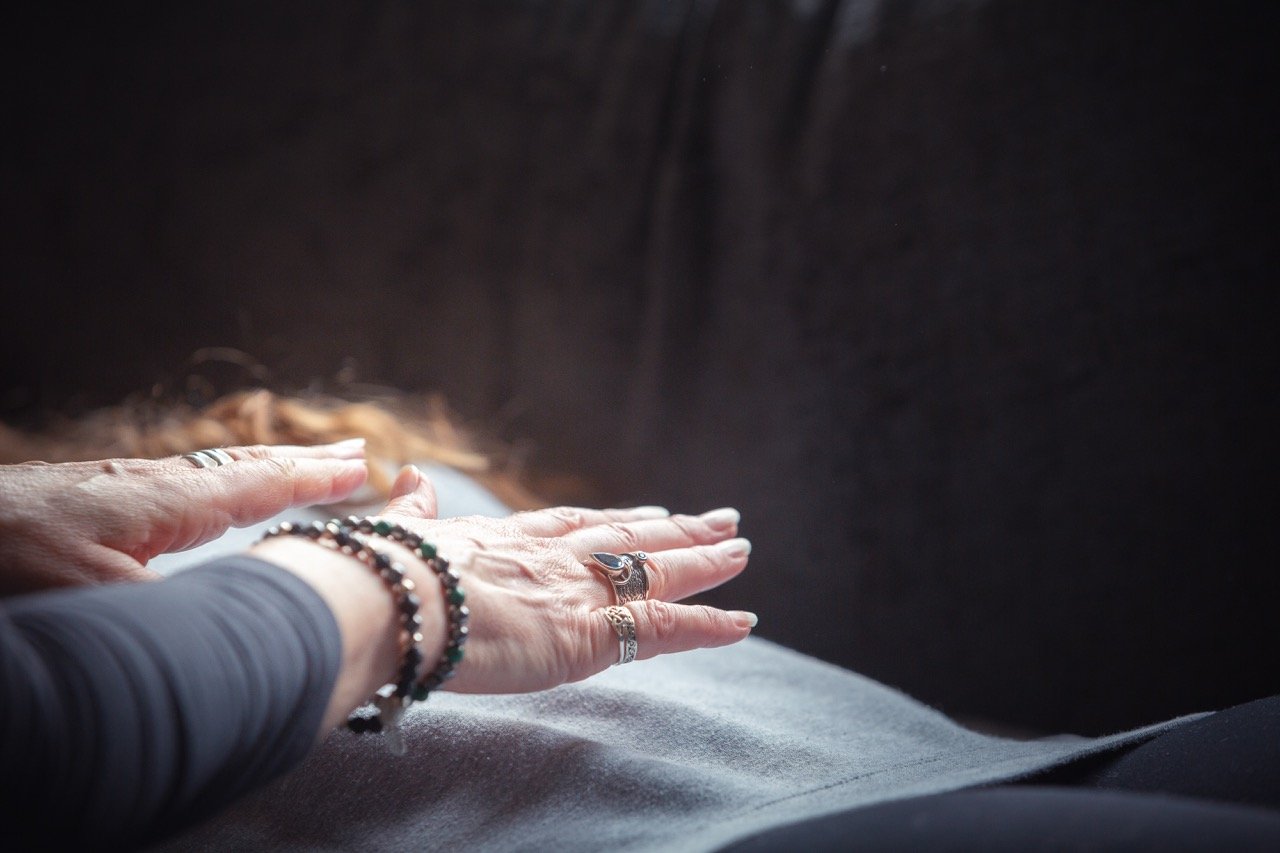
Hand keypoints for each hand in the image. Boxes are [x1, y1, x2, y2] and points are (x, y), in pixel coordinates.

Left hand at [0, 442, 368, 593]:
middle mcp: (154, 483)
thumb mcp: (99, 597)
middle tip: (353, 452)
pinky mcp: (97, 496)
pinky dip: (225, 481)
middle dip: (303, 461)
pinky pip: (186, 480)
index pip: (259, 484)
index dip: (312, 480)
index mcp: (168, 501)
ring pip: (216, 471)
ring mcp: (123, 485)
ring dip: (267, 467)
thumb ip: (177, 611)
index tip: (361, 468)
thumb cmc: (11, 557)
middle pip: (246, 466)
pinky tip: (211, 492)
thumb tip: (242, 624)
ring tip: (301, 464)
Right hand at [377, 466, 755, 694]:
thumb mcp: (397, 532)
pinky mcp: (588, 632)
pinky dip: (707, 626)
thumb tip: (408, 477)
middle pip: (630, 538)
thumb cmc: (378, 574)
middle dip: (676, 531)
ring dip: (703, 562)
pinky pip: (663, 628)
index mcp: (507, 538)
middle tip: (720, 520)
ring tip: (741, 549)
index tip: (650, 513)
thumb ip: (413, 510)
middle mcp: (551, 557)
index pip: (577, 526)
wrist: (384, 600)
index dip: (617, 521)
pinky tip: (743, 621)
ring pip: (657, 571)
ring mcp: (575, 591)